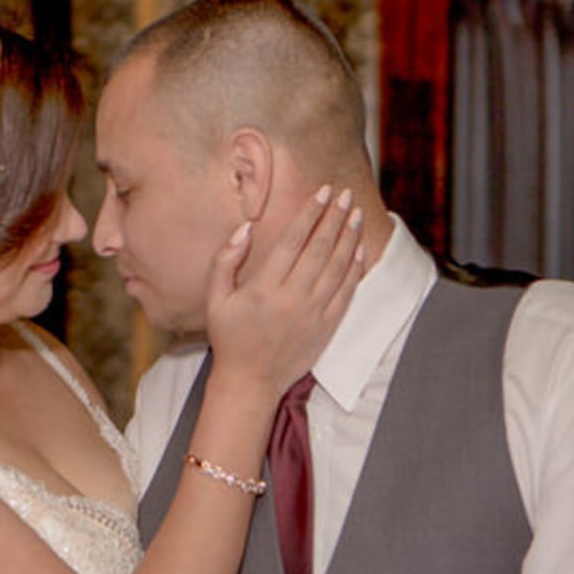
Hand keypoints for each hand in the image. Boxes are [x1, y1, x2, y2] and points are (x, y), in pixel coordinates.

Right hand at [204, 186, 363, 397]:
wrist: (250, 381)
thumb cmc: (229, 337)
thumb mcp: (215, 298)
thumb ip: (225, 260)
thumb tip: (245, 228)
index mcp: (264, 288)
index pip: (293, 240)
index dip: (309, 213)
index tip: (321, 192)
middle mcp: (292, 298)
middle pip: (320, 248)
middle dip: (334, 217)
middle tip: (344, 194)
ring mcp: (313, 313)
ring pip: (338, 267)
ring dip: (349, 238)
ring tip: (355, 214)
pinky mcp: (327, 327)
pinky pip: (346, 292)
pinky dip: (354, 269)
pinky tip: (358, 250)